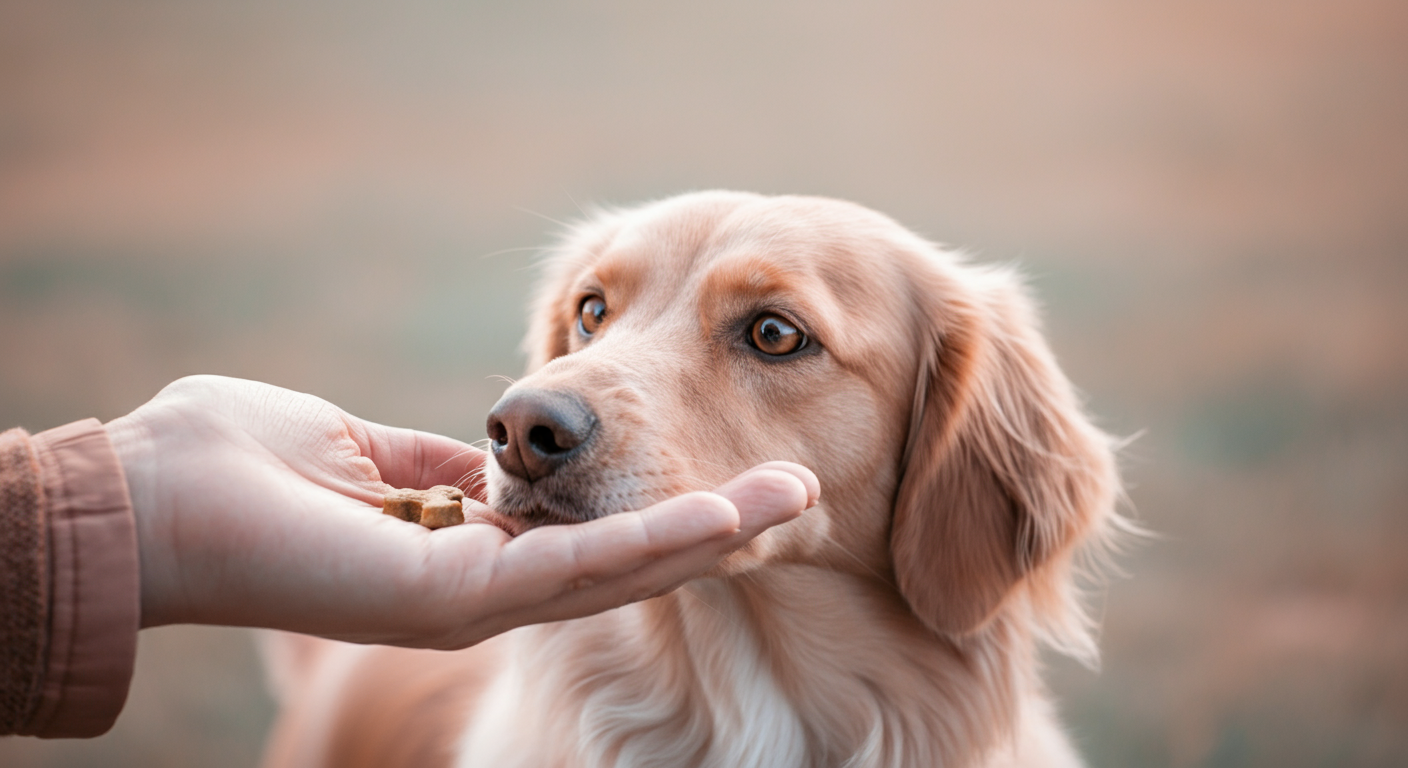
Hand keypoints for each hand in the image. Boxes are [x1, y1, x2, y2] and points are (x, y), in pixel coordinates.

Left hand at [106, 375, 817, 648]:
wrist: (144, 499)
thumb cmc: (229, 465)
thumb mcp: (355, 444)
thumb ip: (431, 459)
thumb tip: (491, 448)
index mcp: (458, 548)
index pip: (585, 532)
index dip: (663, 502)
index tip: (728, 463)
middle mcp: (479, 585)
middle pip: (627, 559)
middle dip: (718, 524)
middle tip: (805, 487)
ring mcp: (474, 600)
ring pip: (624, 571)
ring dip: (715, 534)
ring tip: (798, 500)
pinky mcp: (457, 601)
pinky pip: (576, 570)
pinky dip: (659, 544)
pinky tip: (729, 518)